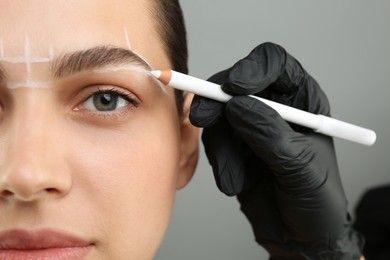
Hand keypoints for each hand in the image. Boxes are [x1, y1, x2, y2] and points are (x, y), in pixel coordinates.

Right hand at [190, 43, 363, 258]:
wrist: (300, 235)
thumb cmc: (315, 199)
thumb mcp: (300, 166)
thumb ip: (269, 133)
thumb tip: (238, 105)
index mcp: (302, 100)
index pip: (274, 65)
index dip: (251, 69)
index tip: (233, 89)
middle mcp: (273, 107)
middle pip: (235, 83)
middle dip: (216, 103)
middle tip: (202, 119)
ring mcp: (250, 126)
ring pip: (218, 116)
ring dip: (220, 148)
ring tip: (234, 178)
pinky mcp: (233, 147)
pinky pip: (214, 142)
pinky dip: (218, 162)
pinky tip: (233, 183)